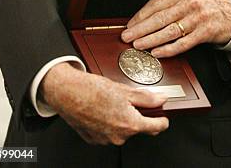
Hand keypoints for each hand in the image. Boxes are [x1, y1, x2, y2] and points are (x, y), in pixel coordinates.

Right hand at [39, 63, 168, 144]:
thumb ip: (146, 97)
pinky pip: (108, 133)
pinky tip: (103, 110)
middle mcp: (119, 136)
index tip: (163, 115)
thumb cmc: (92, 90)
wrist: (68, 93)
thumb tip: (161, 99)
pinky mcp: (95, 140)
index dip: (162, 119)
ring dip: (122, 119)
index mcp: (130, 124)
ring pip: (123, 130)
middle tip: (132, 101)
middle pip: (139, 128)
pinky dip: (109, 123)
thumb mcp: (124, 90)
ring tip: (113, 102)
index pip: (157, 127)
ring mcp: (106, 140)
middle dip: (139, 116)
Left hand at [121, 0, 230, 57]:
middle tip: (128, 37)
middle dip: (141, 29)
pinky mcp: (205, 32)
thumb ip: (171, 2)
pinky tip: (158, 52)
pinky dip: (169, 49)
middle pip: (160, 18)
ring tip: (138, 45)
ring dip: (151, 39)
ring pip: (169, 31)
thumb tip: (146, 16)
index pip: (156, 3)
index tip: (130, 24)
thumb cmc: (208, 6)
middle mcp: (189, 3)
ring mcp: (197, 18)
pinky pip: (183, 43)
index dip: (141, 15)